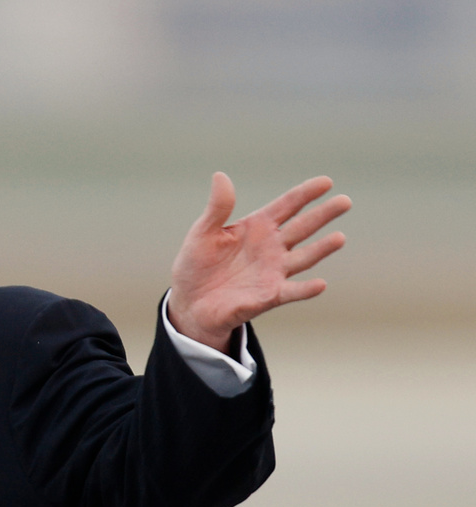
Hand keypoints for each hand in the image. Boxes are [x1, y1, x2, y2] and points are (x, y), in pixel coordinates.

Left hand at [168, 172, 349, 351]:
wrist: (190, 302)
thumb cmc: (197, 265)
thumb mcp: (202, 233)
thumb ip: (217, 208)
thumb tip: (220, 176)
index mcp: (257, 227)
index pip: (287, 206)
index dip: (305, 194)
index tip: (326, 182)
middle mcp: (271, 248)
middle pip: (302, 227)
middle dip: (323, 215)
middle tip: (345, 201)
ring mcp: (272, 272)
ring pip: (303, 258)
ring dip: (321, 249)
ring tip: (339, 238)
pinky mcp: (268, 296)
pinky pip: (291, 292)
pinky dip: (305, 289)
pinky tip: (320, 284)